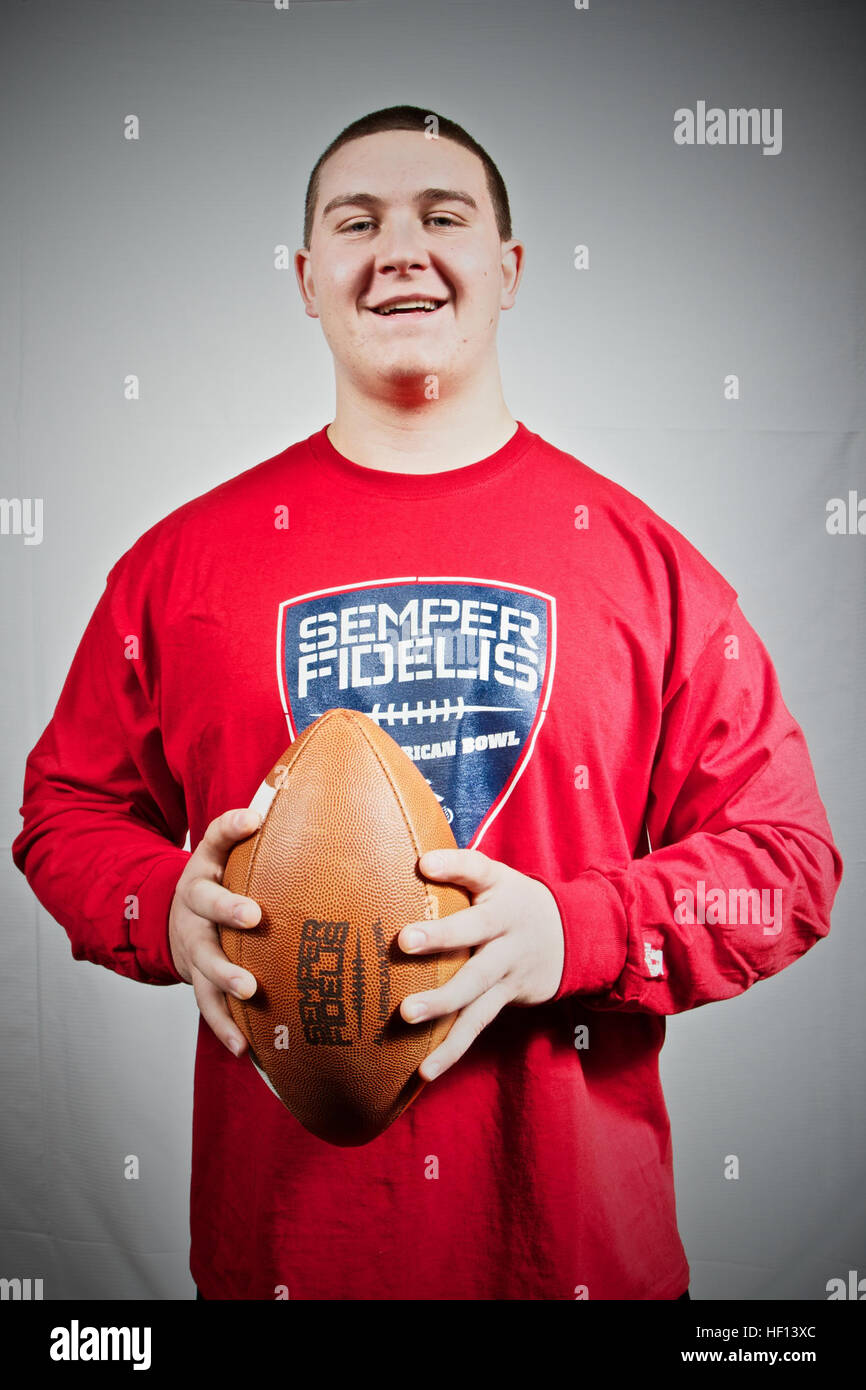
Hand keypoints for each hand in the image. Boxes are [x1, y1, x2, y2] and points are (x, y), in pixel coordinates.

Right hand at [168, 808, 262, 1056]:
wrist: (176, 921)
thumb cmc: (221, 883)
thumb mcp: (226, 853)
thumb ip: (251, 832)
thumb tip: (288, 803)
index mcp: (206, 870)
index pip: (214, 840)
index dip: (232, 827)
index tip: (255, 819)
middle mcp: (195, 908)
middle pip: (207, 906)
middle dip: (228, 911)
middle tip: (254, 916)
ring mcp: (195, 948)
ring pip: (205, 964)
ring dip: (226, 978)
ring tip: (249, 989)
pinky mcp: (199, 983)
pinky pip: (210, 1008)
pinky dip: (226, 1028)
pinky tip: (246, 1050)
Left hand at [398, 849, 564, 1080]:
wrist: (576, 937)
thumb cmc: (515, 902)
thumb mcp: (496, 878)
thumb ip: (457, 869)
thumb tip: (410, 859)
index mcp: (499, 891)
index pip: (476, 870)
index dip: (452, 865)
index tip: (423, 863)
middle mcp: (505, 928)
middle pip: (474, 932)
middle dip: (440, 937)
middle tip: (403, 941)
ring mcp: (508, 966)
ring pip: (475, 986)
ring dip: (442, 1002)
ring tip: (406, 1015)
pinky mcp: (506, 997)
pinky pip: (477, 1024)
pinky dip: (451, 1048)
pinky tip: (424, 1070)